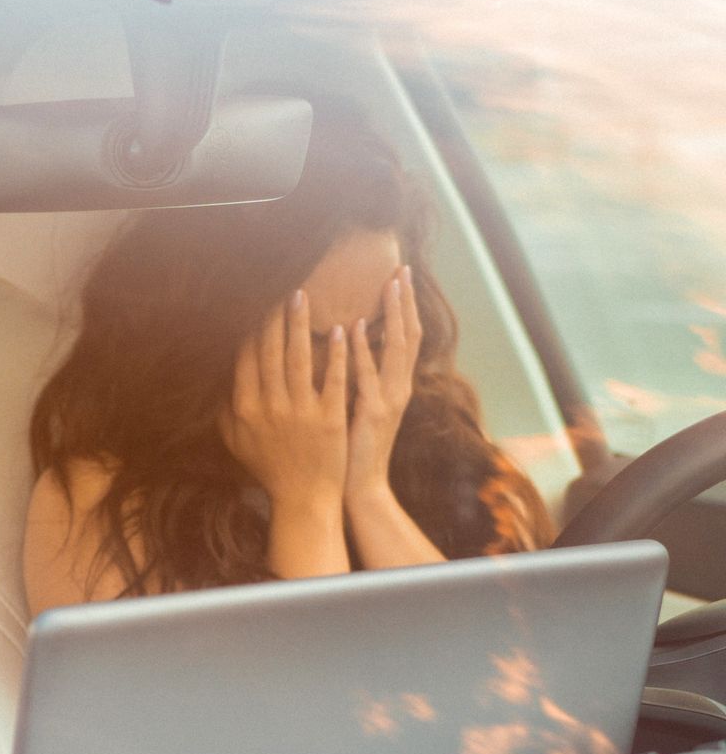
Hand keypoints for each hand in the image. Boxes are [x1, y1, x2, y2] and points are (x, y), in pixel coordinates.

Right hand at [219, 289, 348, 513]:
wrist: (304, 498)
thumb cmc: (270, 470)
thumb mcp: (237, 443)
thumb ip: (225, 412)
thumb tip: (218, 383)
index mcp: (245, 409)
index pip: (245, 360)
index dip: (249, 331)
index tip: (252, 308)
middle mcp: (269, 406)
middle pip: (269, 352)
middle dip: (272, 318)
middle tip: (278, 290)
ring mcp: (300, 411)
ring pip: (298, 358)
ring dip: (299, 324)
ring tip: (301, 297)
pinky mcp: (329, 418)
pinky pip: (331, 378)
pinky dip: (336, 353)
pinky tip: (340, 330)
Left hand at [346, 266, 423, 502]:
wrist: (357, 485)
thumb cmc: (350, 446)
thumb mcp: (357, 404)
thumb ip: (356, 377)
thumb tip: (344, 345)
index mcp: (395, 385)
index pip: (405, 338)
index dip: (404, 308)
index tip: (398, 277)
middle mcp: (399, 388)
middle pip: (410, 335)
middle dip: (406, 302)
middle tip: (402, 269)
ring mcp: (389, 399)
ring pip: (398, 349)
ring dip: (394, 315)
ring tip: (390, 285)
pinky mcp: (373, 412)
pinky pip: (369, 375)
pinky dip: (364, 349)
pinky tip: (357, 327)